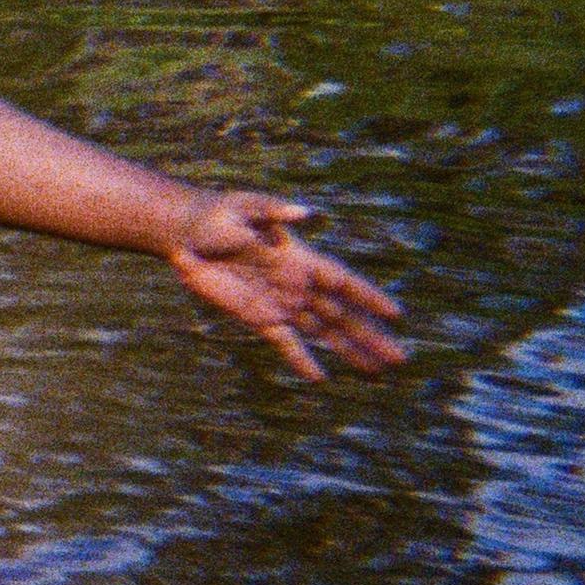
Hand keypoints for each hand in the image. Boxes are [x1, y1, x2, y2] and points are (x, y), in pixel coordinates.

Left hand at [163, 193, 409, 379]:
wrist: (185, 234)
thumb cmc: (217, 214)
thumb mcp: (245, 206)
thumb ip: (275, 211)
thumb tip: (308, 211)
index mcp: (301, 257)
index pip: (343, 282)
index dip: (369, 298)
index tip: (397, 315)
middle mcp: (298, 284)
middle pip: (342, 315)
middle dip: (371, 336)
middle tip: (400, 358)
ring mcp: (280, 303)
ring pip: (322, 332)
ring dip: (348, 351)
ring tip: (375, 371)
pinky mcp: (258, 317)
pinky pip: (285, 342)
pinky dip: (302, 359)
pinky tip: (320, 377)